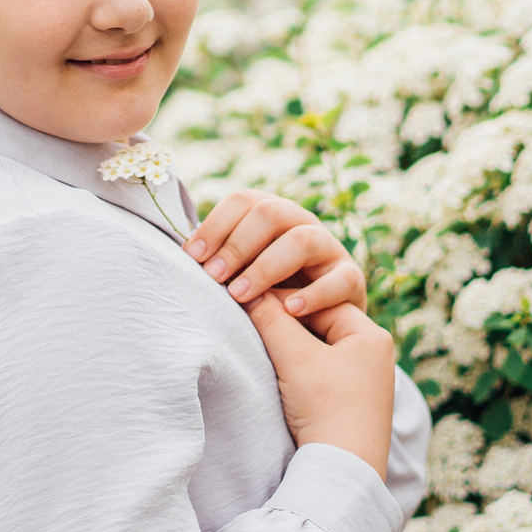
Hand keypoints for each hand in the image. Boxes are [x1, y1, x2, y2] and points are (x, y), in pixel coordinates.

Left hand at [183, 189, 367, 317]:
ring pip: (303, 239)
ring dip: (266, 266)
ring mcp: (330, 249)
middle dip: (237, 245)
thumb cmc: (268, 299)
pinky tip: (289, 311)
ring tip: (241, 295)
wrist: (317, 329)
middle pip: (270, 213)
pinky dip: (313, 295)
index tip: (192, 258)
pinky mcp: (352, 279)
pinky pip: (339, 280)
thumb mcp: (241, 274)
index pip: (243, 201)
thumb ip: (219, 261)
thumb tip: (179, 256)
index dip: (215, 225)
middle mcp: (302, 224)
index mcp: (273, 215)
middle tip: (214, 277)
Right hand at [241, 290, 394, 478]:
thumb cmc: (326, 409)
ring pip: (320, 349)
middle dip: (287, 323)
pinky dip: (301, 368)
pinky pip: (323, 372)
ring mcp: (367, 380)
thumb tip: (249, 292)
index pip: (319, 301)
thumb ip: (270, 320)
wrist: (343, 470)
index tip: (250, 299)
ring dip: (292, 346)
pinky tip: (280, 374)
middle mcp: (376, 354)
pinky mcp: (355, 402)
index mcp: (372, 335)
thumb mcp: (294, 358)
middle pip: (320, 324)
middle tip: (252, 319)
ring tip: (263, 347)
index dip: (282, 299)